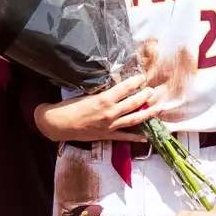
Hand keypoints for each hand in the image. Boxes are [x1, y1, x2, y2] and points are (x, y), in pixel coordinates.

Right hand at [34, 74, 156, 141]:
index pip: (125, 88)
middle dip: (145, 96)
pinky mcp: (107, 135)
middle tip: (153, 91)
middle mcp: (110, 113)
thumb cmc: (68, 107)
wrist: (58, 125)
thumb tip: (115, 89)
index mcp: (104, 99)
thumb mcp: (86, 95)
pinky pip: (125, 137)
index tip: (142, 78)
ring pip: (134, 119)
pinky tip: (146, 136)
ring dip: (147, 113)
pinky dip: (136, 137)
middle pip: (133, 103)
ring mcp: (110, 126)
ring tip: (158, 108)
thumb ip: (102, 93)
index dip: (135, 82)